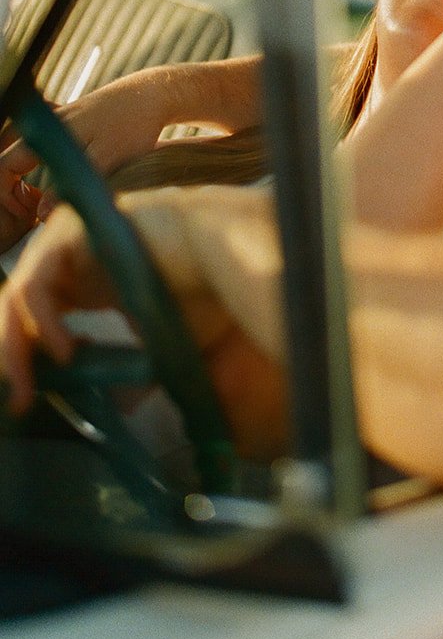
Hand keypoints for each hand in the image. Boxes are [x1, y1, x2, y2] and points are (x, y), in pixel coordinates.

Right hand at [0, 72, 175, 250]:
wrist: (152, 94)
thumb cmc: (131, 126)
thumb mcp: (104, 161)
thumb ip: (70, 188)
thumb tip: (40, 214)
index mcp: (46, 134)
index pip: (4, 166)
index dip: (6, 193)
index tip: (27, 213)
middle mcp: (47, 125)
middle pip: (9, 157)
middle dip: (13, 187)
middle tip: (35, 208)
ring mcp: (58, 119)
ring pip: (25, 149)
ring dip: (25, 174)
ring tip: (45, 196)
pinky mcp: (72, 119)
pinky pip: (42, 141)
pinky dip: (41, 159)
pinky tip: (59, 172)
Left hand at [0, 190, 288, 458]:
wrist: (226, 255)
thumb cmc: (203, 292)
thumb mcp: (159, 344)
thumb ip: (134, 370)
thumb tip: (119, 406)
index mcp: (85, 279)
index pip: (33, 316)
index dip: (23, 356)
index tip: (27, 399)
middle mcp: (70, 258)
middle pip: (14, 307)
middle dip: (11, 355)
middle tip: (18, 398)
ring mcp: (68, 241)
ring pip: (16, 295)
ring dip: (16, 345)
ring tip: (30, 384)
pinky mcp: (72, 232)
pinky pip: (37, 282)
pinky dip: (43, 321)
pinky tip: (65, 350)